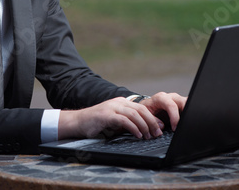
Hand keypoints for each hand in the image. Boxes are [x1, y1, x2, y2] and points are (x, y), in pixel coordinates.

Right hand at [58, 93, 185, 139]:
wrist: (77, 122)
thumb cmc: (96, 123)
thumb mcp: (114, 121)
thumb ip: (127, 122)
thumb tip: (144, 129)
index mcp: (121, 102)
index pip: (142, 108)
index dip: (152, 117)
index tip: (160, 127)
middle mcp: (118, 102)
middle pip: (140, 109)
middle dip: (151, 121)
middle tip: (157, 133)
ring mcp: (111, 107)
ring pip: (134, 114)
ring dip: (144, 126)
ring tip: (149, 136)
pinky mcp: (106, 115)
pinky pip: (123, 120)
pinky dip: (133, 128)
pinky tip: (137, 135)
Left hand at [140, 92, 185, 130]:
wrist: (146, 110)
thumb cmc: (146, 111)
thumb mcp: (145, 115)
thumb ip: (153, 120)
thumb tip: (161, 126)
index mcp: (160, 98)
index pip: (171, 105)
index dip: (174, 117)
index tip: (174, 128)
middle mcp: (170, 97)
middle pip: (183, 102)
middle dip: (185, 113)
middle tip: (184, 124)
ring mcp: (176, 100)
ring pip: (188, 103)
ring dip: (188, 112)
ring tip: (186, 122)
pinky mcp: (181, 104)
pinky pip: (189, 107)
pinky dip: (189, 113)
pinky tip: (186, 120)